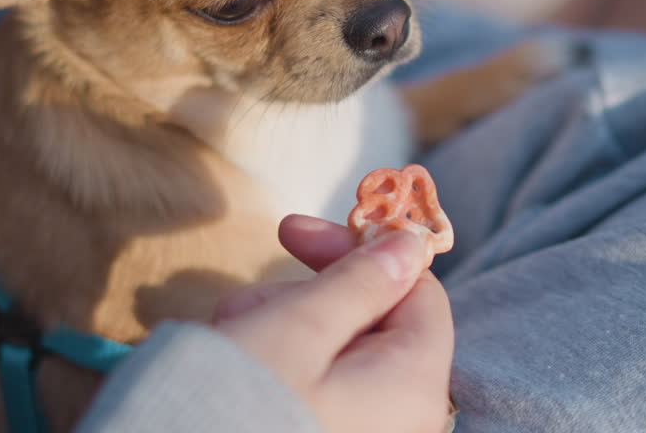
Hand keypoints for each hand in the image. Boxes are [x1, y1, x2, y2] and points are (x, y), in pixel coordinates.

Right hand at [213, 215, 453, 432]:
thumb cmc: (246, 402)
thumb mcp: (302, 324)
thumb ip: (362, 279)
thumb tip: (411, 243)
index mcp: (414, 385)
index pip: (416, 290)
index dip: (361, 251)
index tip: (296, 233)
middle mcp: (402, 417)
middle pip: (368, 321)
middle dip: (300, 300)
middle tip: (245, 307)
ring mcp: (365, 431)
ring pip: (330, 350)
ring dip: (276, 331)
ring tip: (229, 346)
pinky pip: (312, 388)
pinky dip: (273, 367)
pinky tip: (232, 367)